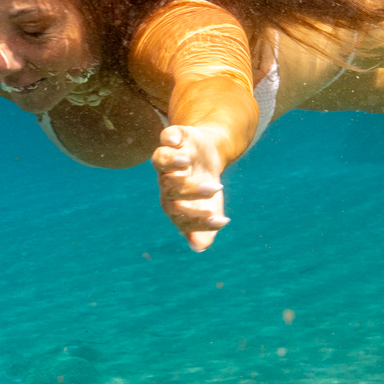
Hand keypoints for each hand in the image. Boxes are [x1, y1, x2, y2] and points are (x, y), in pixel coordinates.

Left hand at [152, 124, 230, 251]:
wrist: (206, 154)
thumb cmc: (205, 186)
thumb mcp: (210, 207)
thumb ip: (205, 228)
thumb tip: (199, 248)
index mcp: (173, 201)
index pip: (178, 215)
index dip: (198, 221)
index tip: (222, 221)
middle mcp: (166, 180)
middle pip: (169, 188)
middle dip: (191, 189)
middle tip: (215, 189)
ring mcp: (169, 157)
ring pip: (161, 160)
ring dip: (171, 162)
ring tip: (186, 161)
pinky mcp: (175, 137)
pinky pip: (167, 136)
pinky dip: (170, 137)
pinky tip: (178, 141)